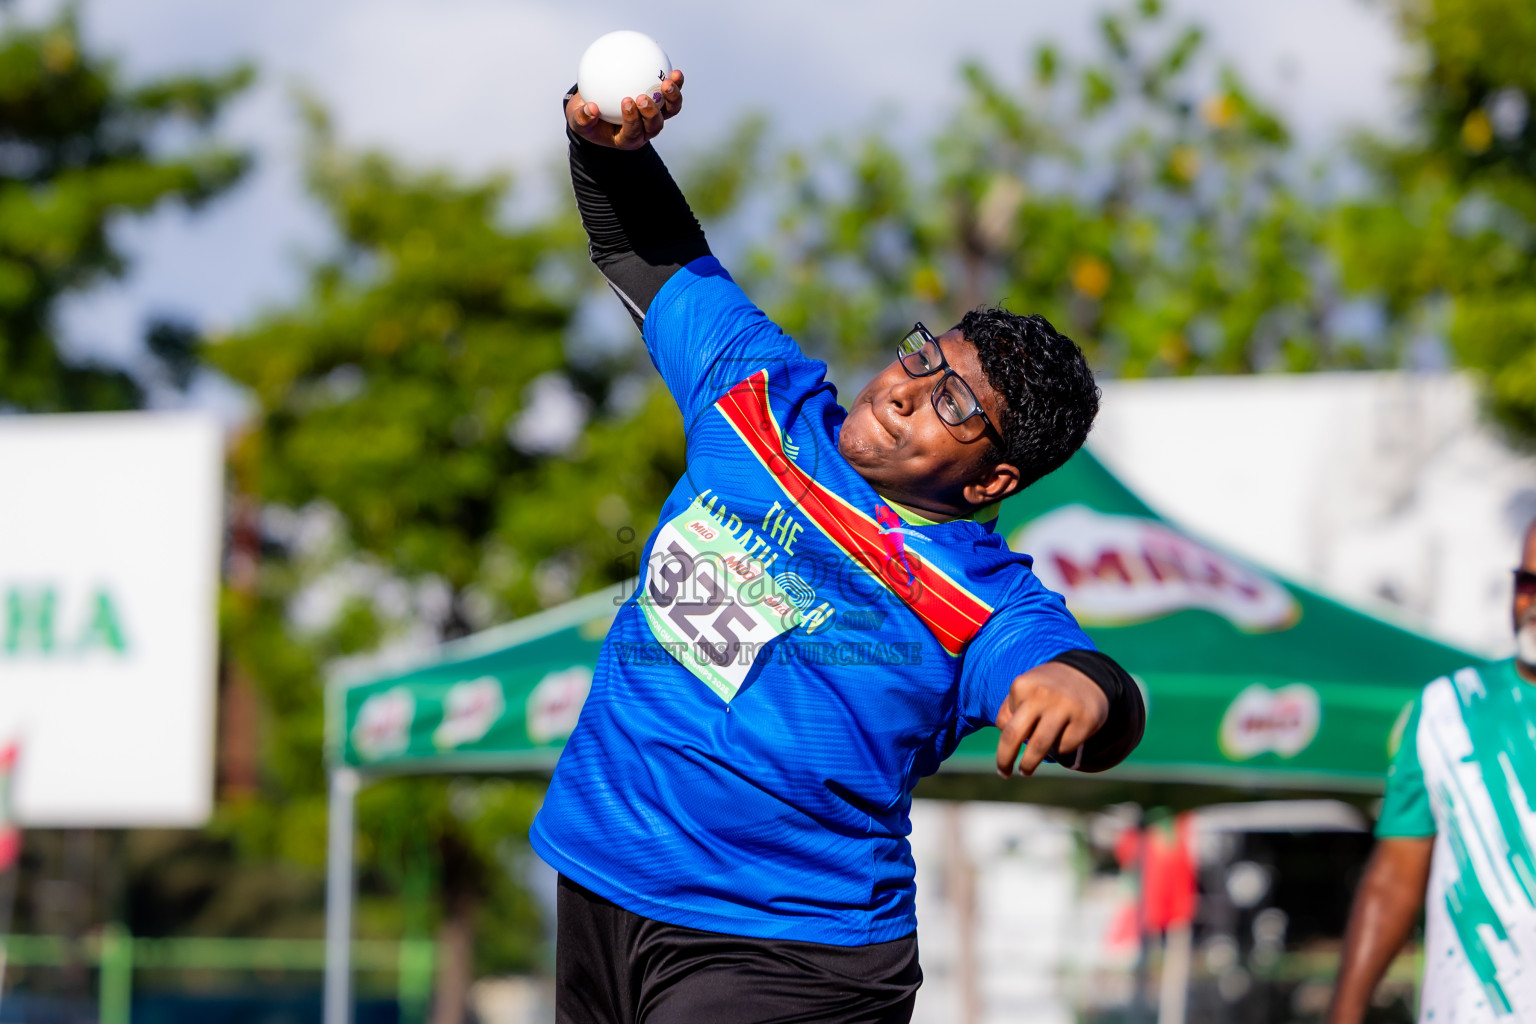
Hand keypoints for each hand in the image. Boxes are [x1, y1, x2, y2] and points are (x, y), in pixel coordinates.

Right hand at [566, 69, 684, 150]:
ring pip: (670, 110)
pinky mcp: (662, 103)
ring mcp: (655, 116)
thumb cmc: (588, 118)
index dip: (632, 120)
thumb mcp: (578, 122)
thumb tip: (591, 109)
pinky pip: (671, 93)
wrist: (599, 110)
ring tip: (667, 81)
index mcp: (628, 138)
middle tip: (642, 96)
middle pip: (655, 125)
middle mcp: (645, 130)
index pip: (633, 132)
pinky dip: (675, 82)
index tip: (626, 102)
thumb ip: (582, 119)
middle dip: (651, 112)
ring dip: (672, 97)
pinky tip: (674, 70)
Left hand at [994, 661, 1108, 776]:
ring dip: (1029, 764)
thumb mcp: (1023, 691)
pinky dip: (1059, 750)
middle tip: (1004, 773)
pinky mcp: (1086, 720)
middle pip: (1015, 735)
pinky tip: (1063, 738)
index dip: (1004, 741)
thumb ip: (1008, 712)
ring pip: (1040, 747)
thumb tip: (1004, 733)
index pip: (1005, 724)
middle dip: (1005, 759)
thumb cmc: (1045, 691)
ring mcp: (1065, 707)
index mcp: (1023, 686)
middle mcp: (1042, 695)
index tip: (1005, 754)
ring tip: (1026, 771)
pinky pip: (1064, 747)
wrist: (1087, 676)